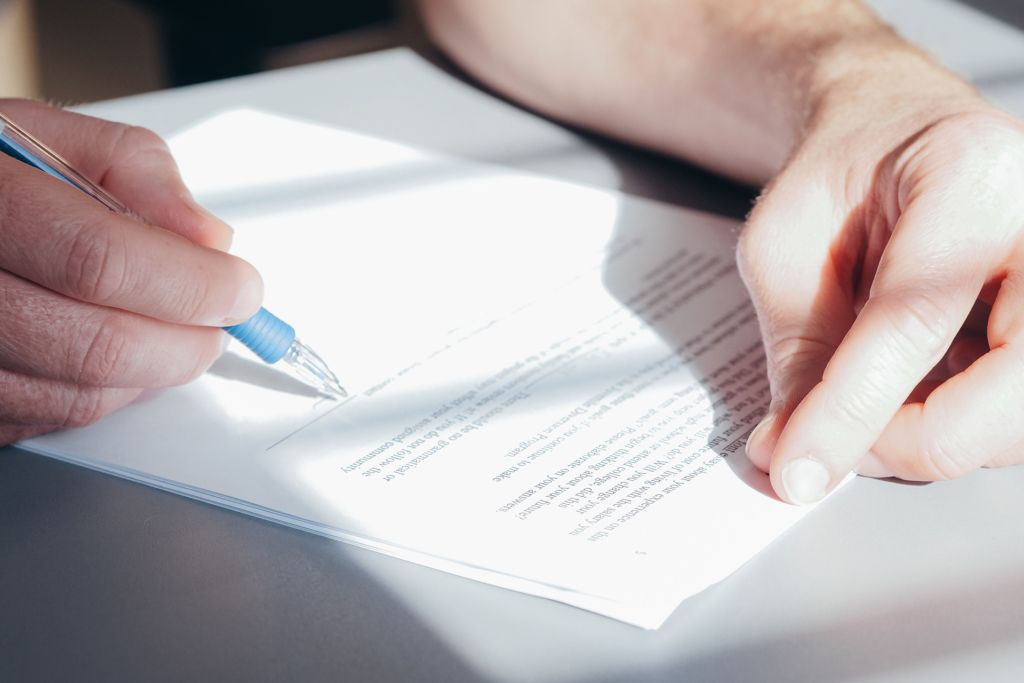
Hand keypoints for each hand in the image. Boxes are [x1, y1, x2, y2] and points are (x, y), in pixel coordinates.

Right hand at [0, 100, 261, 444]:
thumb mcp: (51, 135)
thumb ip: (138, 173)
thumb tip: (210, 239)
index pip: (99, 262)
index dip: (190, 285)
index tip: (241, 288)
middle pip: (98, 346)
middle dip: (188, 341)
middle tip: (224, 319)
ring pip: (83, 396)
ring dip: (156, 371)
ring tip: (176, 328)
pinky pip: (56, 419)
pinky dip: (112, 391)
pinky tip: (121, 349)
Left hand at [739, 65, 1023, 502]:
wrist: (900, 137)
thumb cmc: (841, 176)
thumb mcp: (786, 242)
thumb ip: (796, 345)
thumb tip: (793, 455)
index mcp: (975, 178)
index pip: (913, 320)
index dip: (849, 411)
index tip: (796, 469)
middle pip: (1010, 392)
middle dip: (911, 443)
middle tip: (836, 443)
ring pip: (1017, 421)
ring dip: (930, 440)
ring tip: (863, 400)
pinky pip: (1013, 416)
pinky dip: (953, 428)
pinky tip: (910, 389)